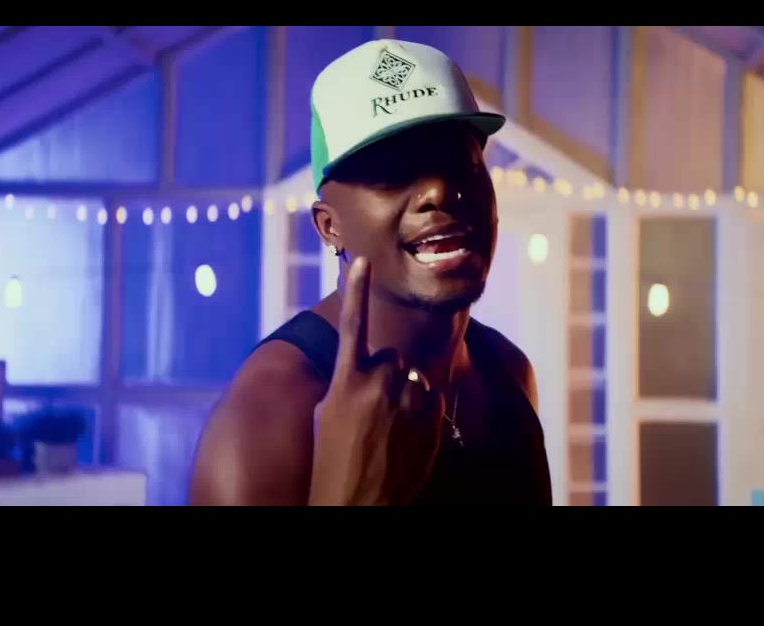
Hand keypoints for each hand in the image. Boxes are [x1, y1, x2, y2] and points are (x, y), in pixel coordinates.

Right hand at [308, 257, 444, 505]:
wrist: (356, 504)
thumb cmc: (334, 460)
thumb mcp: (329, 413)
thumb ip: (350, 381)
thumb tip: (373, 364)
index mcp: (346, 382)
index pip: (353, 325)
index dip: (356, 289)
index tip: (363, 260)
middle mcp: (380, 385)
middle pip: (391, 357)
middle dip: (385, 376)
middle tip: (371, 413)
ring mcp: (410, 401)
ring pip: (413, 377)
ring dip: (404, 394)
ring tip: (388, 431)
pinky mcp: (433, 417)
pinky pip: (430, 397)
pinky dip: (421, 410)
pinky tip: (405, 437)